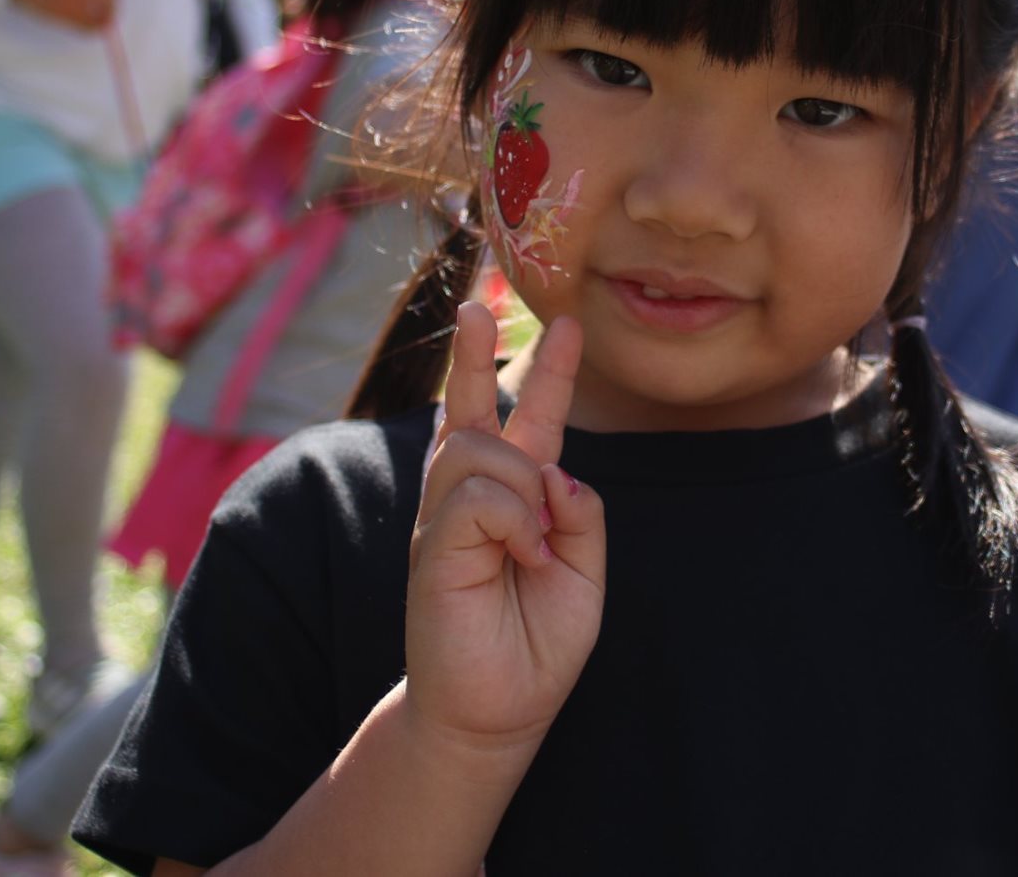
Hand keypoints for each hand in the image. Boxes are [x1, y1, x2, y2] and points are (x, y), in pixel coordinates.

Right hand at [404, 302, 603, 750]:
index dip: (550, 372)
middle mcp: (473, 496)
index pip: (531, 419)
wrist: (496, 711)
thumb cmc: (538, 643)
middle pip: (474, 406)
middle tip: (475, 306)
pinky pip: (476, 494)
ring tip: (533, 548)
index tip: (568, 324)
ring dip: (524, 489)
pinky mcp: (431, 541)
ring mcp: (445, 515)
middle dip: (474, 353)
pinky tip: (521, 557)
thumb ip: (581, 511)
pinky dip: (513, 521)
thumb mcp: (586, 570)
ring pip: (482, 448)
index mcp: (515, 496)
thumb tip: (550, 468)